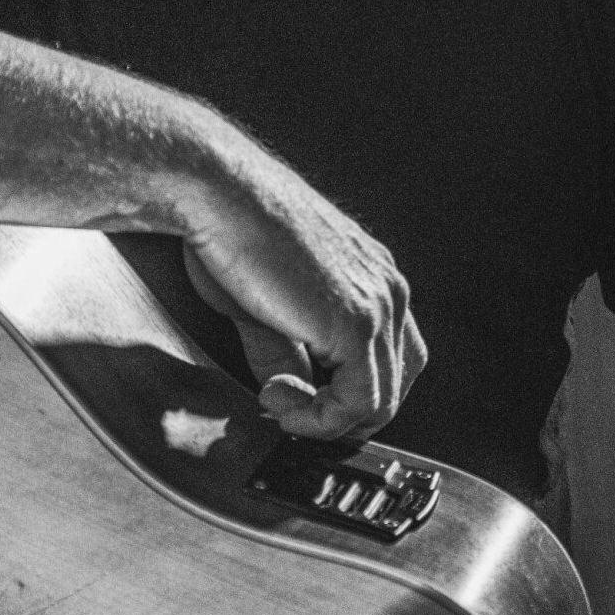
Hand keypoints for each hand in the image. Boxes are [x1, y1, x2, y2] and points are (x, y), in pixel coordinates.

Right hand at [177, 157, 426, 440]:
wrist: (219, 194)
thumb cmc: (230, 230)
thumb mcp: (264, 305)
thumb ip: (287, 353)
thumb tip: (289, 394)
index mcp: (371, 275)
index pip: (389, 355)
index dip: (346, 390)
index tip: (294, 395)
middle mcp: (387, 287)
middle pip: (395, 380)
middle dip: (341, 410)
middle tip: (286, 407)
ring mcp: (380, 305)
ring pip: (381, 399)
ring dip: (325, 420)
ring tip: (275, 402)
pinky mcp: (358, 324)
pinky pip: (360, 402)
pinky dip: (320, 421)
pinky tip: (279, 401)